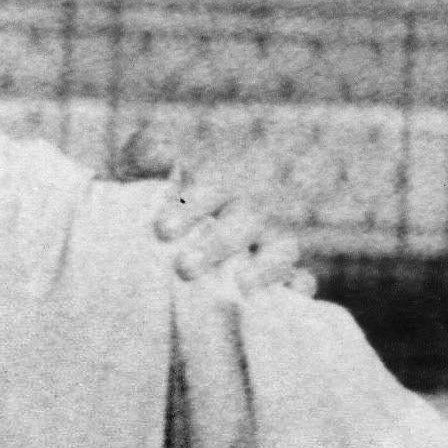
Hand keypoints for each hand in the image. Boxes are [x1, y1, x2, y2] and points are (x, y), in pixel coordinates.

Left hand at [110, 123, 316, 295]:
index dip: (191, 207)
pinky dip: (300, 288)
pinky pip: (302, 279)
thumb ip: (147, 153)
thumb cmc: (155, 196)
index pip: (212, 186)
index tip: (162, 231)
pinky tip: (289, 297)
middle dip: (219, 244)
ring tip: (239, 286)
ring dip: (264, 268)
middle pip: (246, 221)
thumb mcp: (145, 168)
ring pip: (281, 249)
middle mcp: (248, 210)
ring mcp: (269, 241)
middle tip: (185, 268)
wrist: (165, 229)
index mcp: (217, 181)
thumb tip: (161, 151)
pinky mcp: (281, 273)